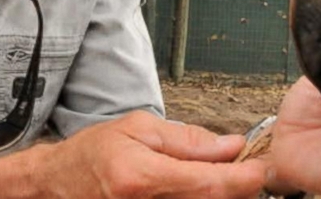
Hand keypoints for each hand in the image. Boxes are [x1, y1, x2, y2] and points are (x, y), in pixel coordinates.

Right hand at [29, 111, 267, 198]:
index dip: (242, 179)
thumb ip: (187, 139)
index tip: (262, 168)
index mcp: (141, 178)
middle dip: (236, 186)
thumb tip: (230, 146)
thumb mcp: (138, 129)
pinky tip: (201, 188)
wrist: (59, 183)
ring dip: (219, 194)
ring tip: (220, 174)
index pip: (207, 184)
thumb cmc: (94, 154)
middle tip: (246, 167)